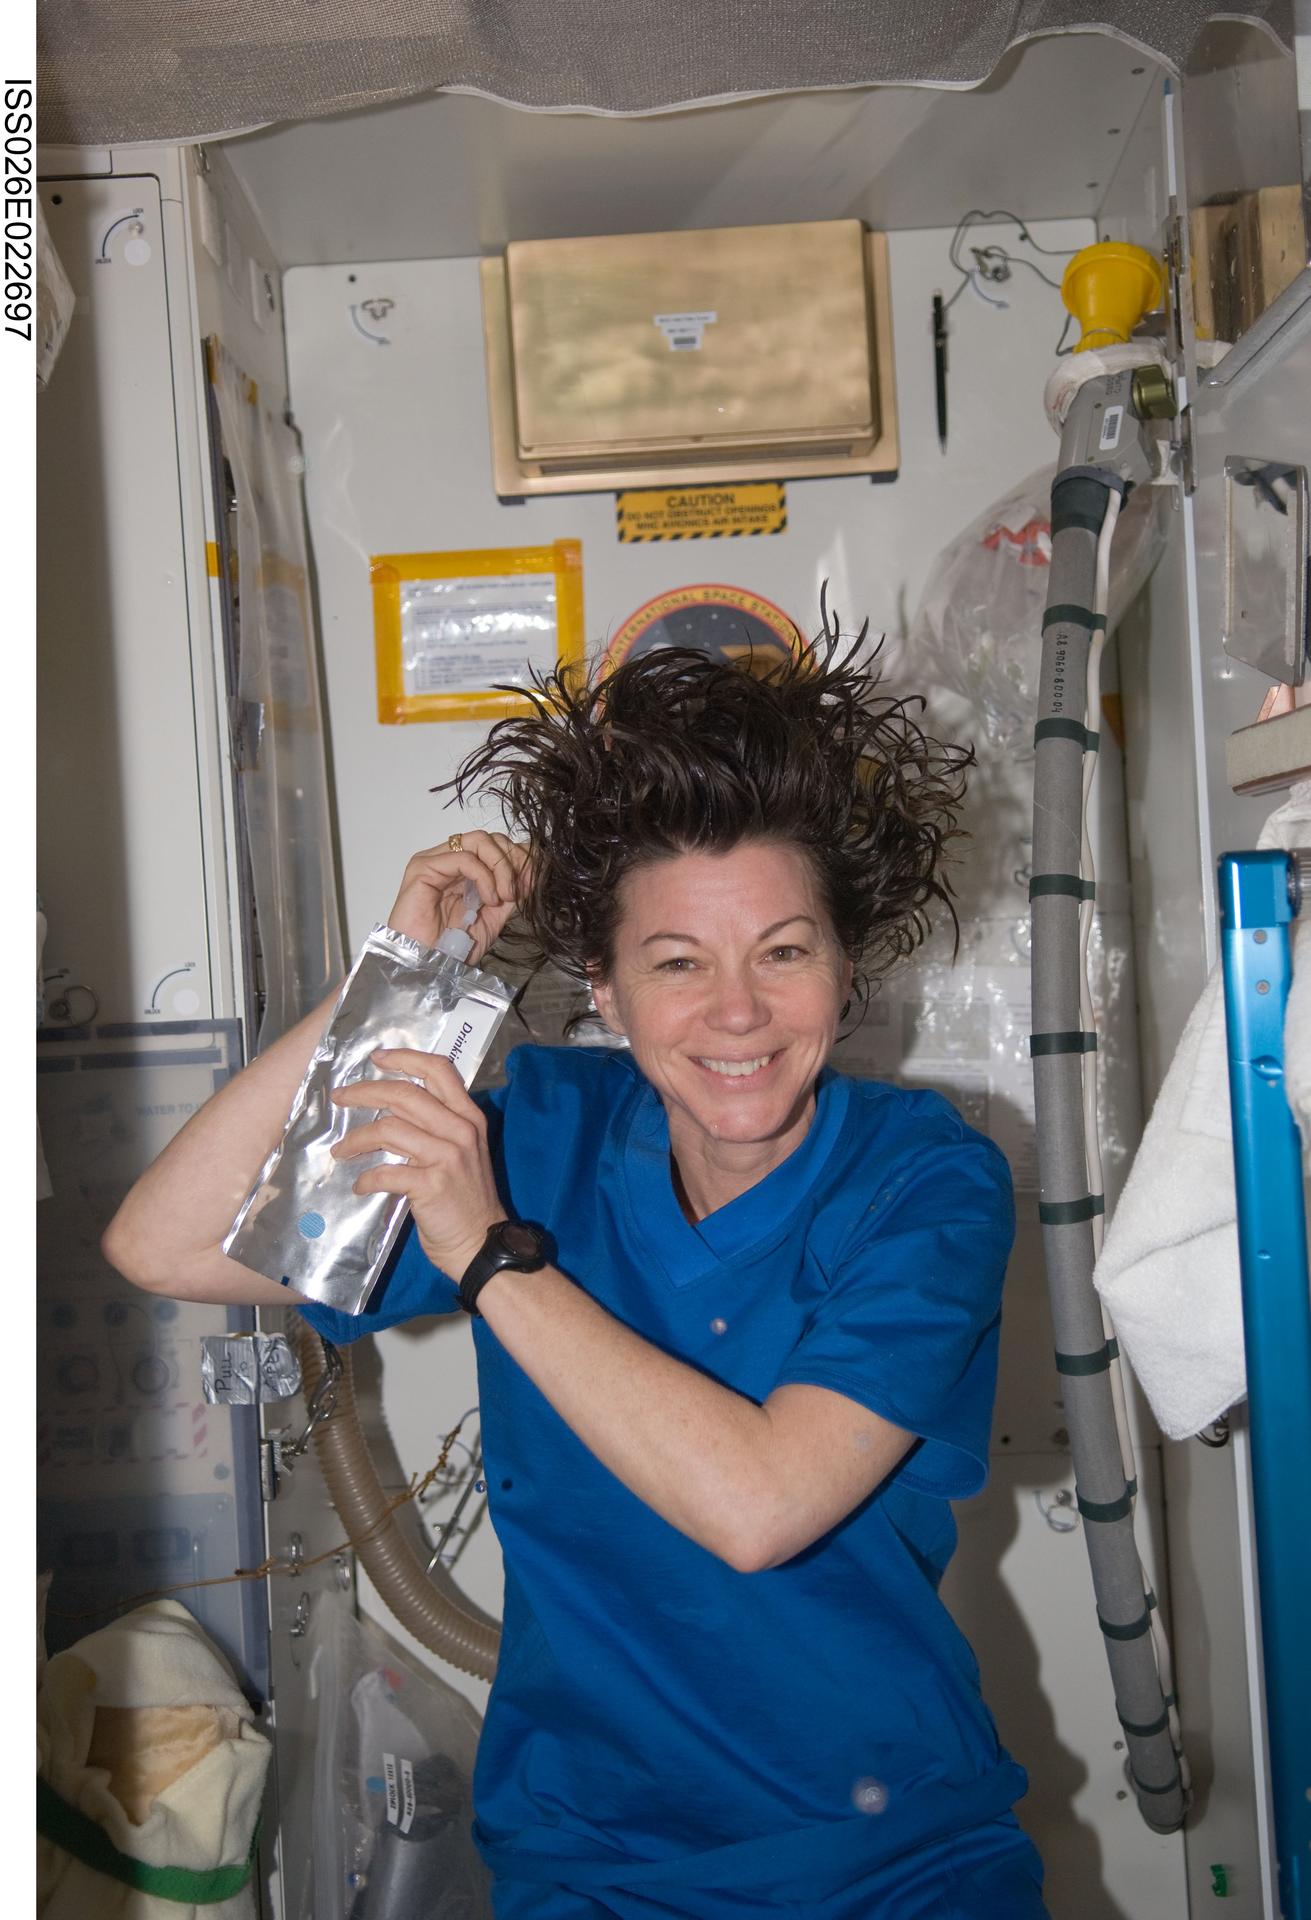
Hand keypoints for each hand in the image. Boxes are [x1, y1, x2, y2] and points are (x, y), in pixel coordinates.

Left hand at [329, 1050, 503, 1279]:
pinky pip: (386, 1172)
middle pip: (405, 1095)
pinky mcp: (431, 1184)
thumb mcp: (463, 1151)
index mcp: (469, 1117)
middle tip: (340, 1098)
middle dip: (364, 1092)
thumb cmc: (467, 1199)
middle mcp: (460, 1130)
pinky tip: (361, 1186)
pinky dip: (367, 1179)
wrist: (481, 1243)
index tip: (377, 1058)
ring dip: (356, 1139)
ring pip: (389, 1129)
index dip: (405, 1058)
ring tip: (341, 1151)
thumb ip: (438, 1126)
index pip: (439, 1070)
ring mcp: (447, 1156)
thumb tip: (394, 1108)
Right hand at [387, 831, 529, 964]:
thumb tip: (536, 869)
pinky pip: (464, 858)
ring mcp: (435, 861)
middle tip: (520, 889)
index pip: (496, 845)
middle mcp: (449, 859)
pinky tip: (490, 900)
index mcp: (464, 869)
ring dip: (501, 867)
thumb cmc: (452, 946)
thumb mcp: (495, 916)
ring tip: (505, 897)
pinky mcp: (423, 868)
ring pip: (478, 841)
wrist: (427, 967)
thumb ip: (513, 891)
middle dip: (513, 860)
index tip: (536, 879)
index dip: (520, 857)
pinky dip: (484, 876)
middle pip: (490, 838)